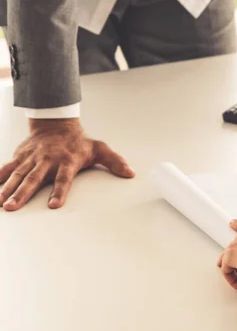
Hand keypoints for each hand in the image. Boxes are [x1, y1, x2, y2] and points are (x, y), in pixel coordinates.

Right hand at [0, 118, 134, 210]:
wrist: (56, 123)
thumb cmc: (79, 142)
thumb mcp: (100, 149)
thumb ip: (115, 162)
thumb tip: (131, 173)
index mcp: (67, 161)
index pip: (64, 179)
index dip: (60, 191)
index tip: (54, 205)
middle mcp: (47, 160)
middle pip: (35, 178)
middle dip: (24, 193)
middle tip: (14, 207)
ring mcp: (32, 158)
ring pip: (18, 174)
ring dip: (8, 189)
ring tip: (1, 204)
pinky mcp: (20, 157)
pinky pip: (6, 168)